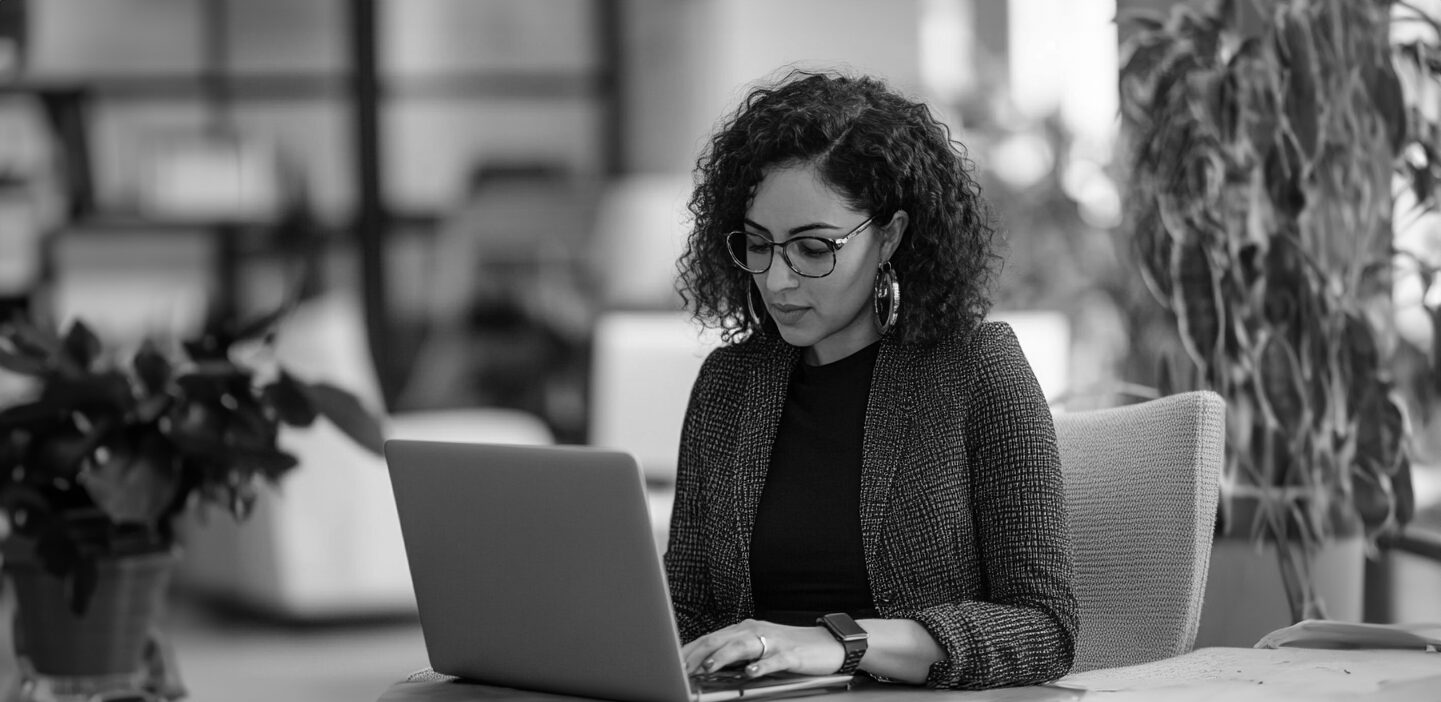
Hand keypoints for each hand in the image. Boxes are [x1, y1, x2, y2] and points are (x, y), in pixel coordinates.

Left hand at [682, 619, 844, 677]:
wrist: (829, 644)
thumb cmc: (791, 649)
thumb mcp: (759, 649)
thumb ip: (735, 655)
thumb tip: (706, 668)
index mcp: (745, 629)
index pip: (710, 638)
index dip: (690, 650)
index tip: (672, 662)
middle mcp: (755, 630)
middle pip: (720, 639)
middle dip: (698, 654)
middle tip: (682, 668)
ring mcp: (774, 641)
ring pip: (743, 645)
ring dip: (723, 656)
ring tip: (709, 667)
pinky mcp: (792, 654)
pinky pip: (774, 660)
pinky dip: (760, 666)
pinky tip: (749, 673)